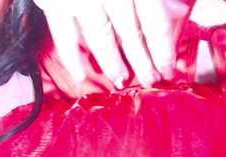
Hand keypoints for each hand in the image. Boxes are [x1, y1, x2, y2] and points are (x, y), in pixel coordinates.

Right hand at [33, 0, 175, 89]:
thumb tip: (172, 7)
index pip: (154, 23)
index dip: (163, 50)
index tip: (169, 68)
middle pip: (130, 34)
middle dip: (142, 62)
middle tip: (150, 80)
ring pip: (100, 38)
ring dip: (112, 64)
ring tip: (121, 80)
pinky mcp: (53, 1)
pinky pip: (63, 35)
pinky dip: (71, 58)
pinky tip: (80, 75)